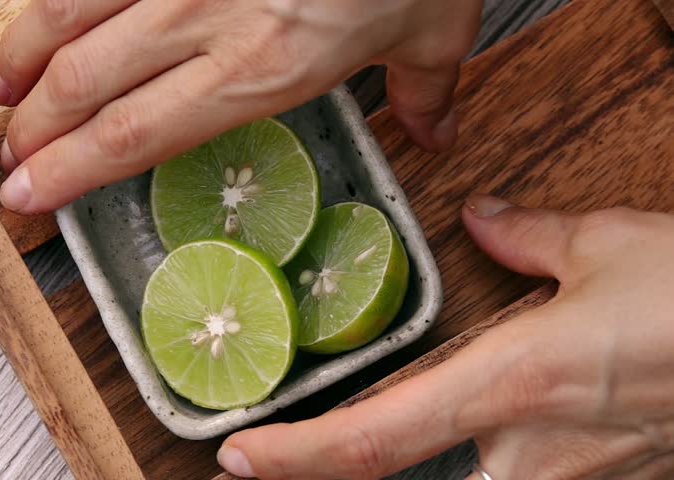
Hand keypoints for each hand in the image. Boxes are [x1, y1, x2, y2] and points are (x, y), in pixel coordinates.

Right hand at [0, 0, 481, 213]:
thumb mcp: (436, 29)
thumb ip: (423, 92)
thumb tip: (435, 134)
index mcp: (262, 67)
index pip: (137, 134)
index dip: (71, 169)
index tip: (31, 193)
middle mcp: (206, 18)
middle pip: (86, 84)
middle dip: (36, 127)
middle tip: (14, 157)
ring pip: (70, 15)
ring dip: (26, 58)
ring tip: (5, 93)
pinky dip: (53, 1)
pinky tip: (39, 21)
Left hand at [217, 194, 673, 479]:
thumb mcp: (611, 246)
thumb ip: (529, 235)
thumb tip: (483, 218)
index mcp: (514, 384)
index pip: (376, 441)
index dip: (300, 459)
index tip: (240, 461)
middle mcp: (532, 451)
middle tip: (271, 467)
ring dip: (403, 475)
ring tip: (337, 460)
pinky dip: (465, 470)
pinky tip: (458, 451)